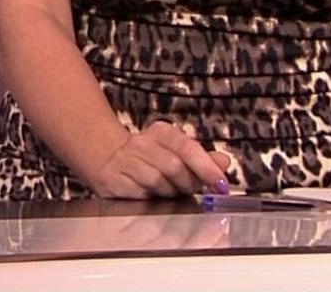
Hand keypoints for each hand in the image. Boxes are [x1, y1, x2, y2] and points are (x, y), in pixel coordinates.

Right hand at [86, 121, 234, 198]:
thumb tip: (223, 162)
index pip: (188, 148)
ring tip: (166, 189)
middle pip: (175, 168)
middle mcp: (141, 143)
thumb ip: (202, 159)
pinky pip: (141, 194)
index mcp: (162, 132)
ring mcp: (125, 160)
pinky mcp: (113, 179)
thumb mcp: (176, 151)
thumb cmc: (148, 158)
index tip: (221, 185)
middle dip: (187, 184)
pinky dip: (150, 198)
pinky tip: (148, 193)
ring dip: (168, 192)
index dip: (207, 168)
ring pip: (158, 183)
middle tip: (189, 189)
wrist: (106, 158)